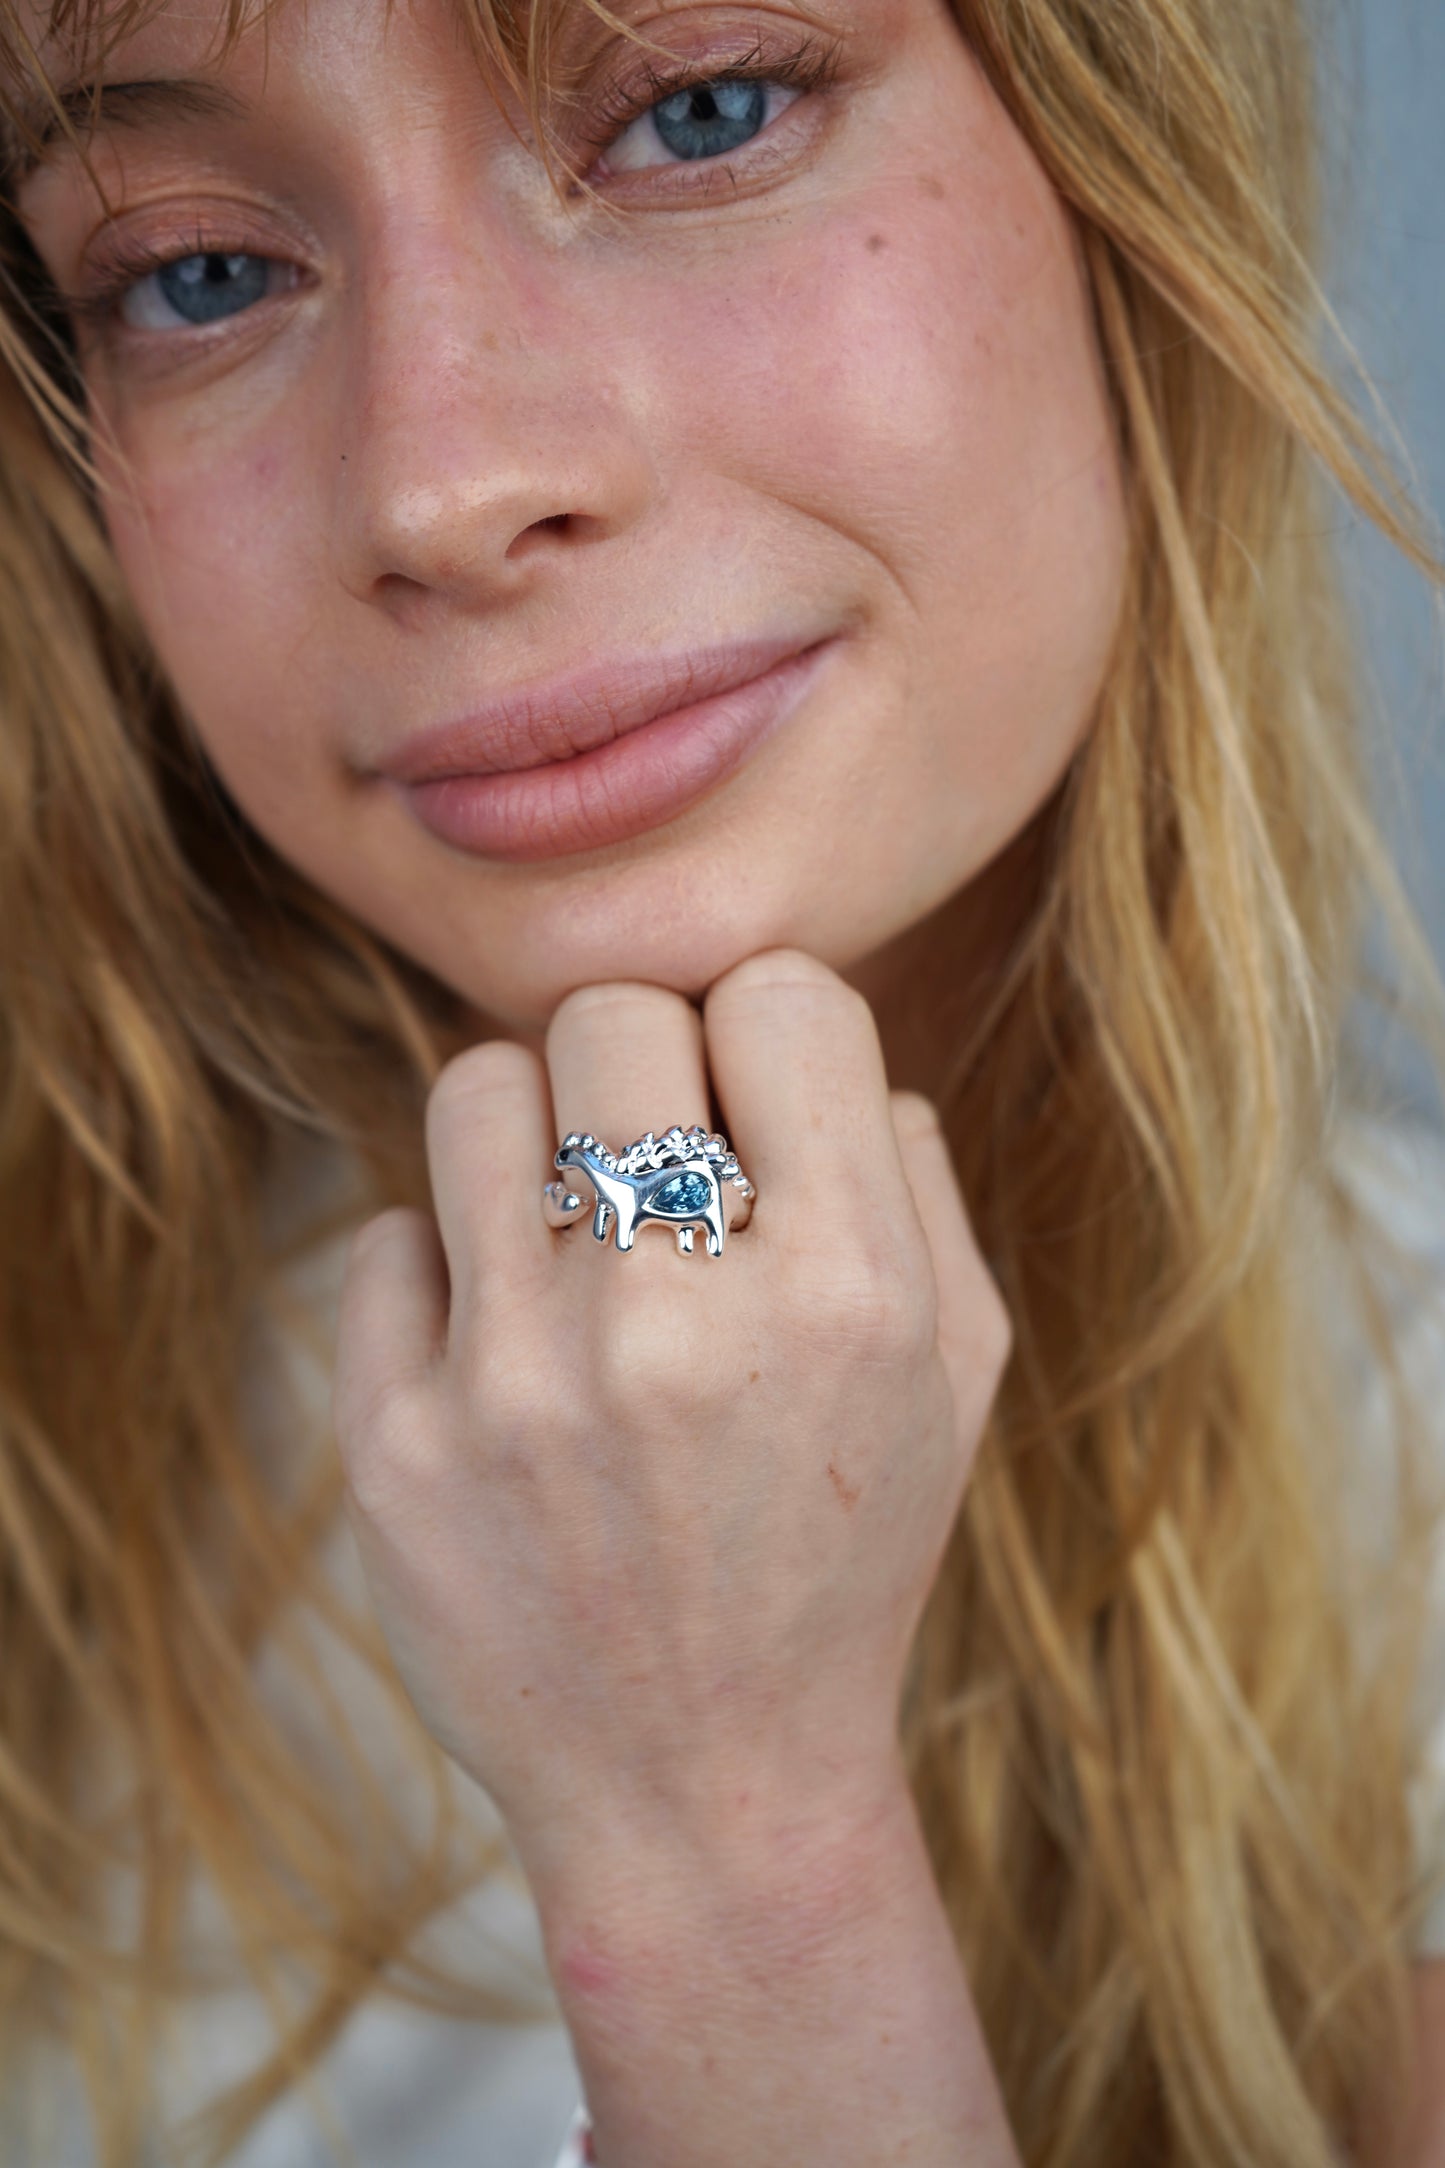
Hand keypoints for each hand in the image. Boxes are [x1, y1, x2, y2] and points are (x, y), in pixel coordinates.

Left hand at [331, 947, 1011, 1913]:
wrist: (704, 1788)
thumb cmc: (839, 1560)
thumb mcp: (955, 1376)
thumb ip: (915, 1182)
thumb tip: (822, 1047)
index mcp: (847, 1293)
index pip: (778, 995)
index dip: (765, 1033)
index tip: (753, 1103)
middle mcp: (679, 1320)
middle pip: (611, 1016)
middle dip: (639, 1064)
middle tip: (649, 1157)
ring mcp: (521, 1383)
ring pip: (473, 1088)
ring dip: (525, 1138)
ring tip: (563, 1230)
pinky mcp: (397, 1444)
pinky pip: (389, 1236)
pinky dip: (444, 1273)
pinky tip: (501, 1352)